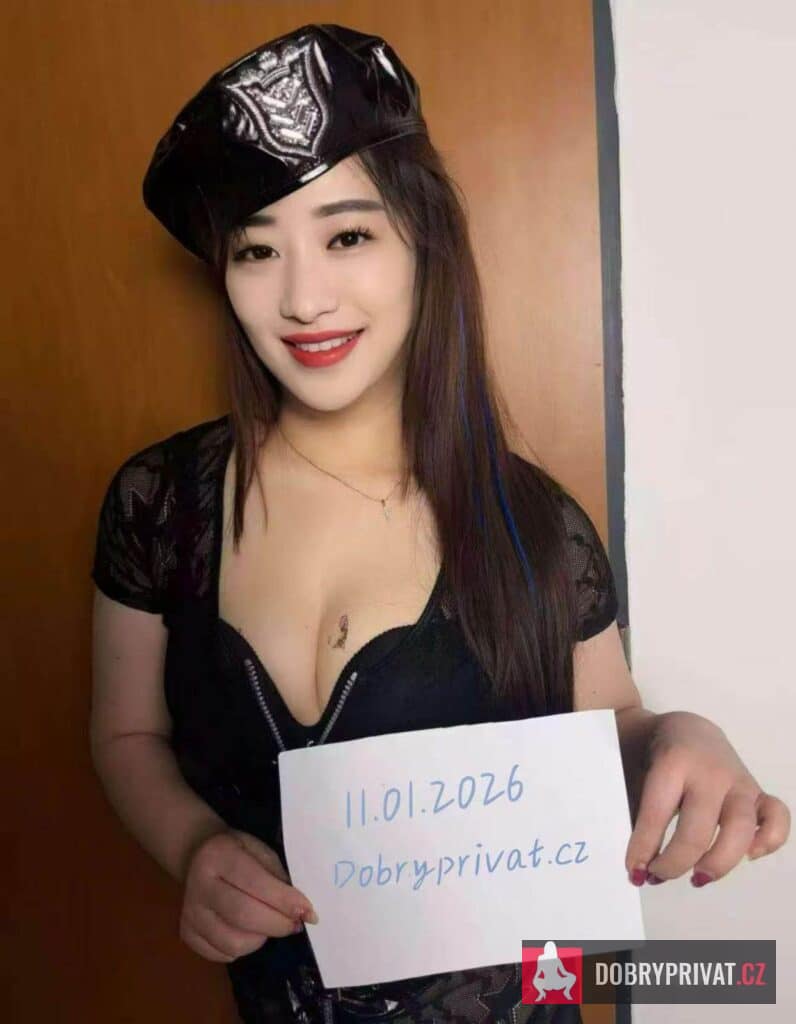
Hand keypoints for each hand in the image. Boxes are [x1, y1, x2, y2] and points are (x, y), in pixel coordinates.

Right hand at [179, 828, 317, 962]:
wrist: (196, 854)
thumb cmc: (237, 851)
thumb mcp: (259, 849)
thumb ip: (277, 875)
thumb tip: (300, 909)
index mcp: (219, 856)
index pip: (255, 883)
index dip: (285, 901)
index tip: (309, 913)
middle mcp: (199, 885)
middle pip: (243, 916)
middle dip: (278, 924)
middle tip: (295, 924)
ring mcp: (189, 913)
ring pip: (233, 942)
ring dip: (261, 939)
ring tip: (268, 924)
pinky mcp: (186, 933)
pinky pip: (222, 955)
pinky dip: (242, 948)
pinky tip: (248, 931)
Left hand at [625, 711, 789, 886]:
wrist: (685, 729)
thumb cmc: (654, 756)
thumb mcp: (633, 771)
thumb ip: (634, 809)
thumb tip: (637, 863)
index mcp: (673, 760)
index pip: (658, 812)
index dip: (644, 847)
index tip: (634, 870)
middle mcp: (710, 771)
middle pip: (698, 828)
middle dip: (675, 862)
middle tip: (657, 875)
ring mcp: (738, 780)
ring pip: (741, 827)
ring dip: (719, 862)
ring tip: (697, 878)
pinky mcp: (757, 790)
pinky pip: (777, 816)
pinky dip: (770, 840)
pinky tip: (748, 855)